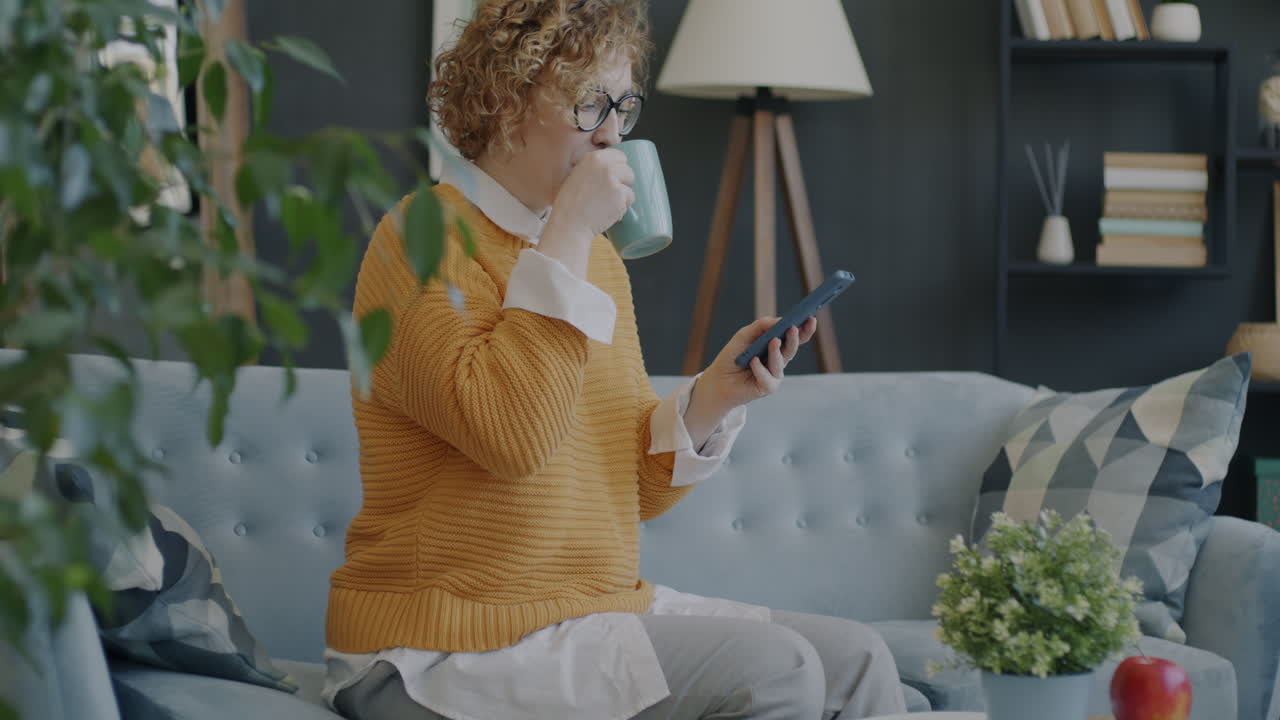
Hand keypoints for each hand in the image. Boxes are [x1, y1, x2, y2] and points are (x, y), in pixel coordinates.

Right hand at [539, 149, 634, 274]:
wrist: (570, 223)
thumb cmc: (570, 203)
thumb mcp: (577, 175)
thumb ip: (594, 168)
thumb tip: (613, 166)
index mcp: (594, 158)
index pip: (619, 156)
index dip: (617, 168)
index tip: (611, 179)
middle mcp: (606, 166)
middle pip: (628, 170)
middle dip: (622, 183)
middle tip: (609, 194)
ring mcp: (614, 181)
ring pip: (630, 186)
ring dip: (623, 196)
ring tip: (607, 204)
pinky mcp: (621, 196)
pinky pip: (629, 199)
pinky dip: (622, 207)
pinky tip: (608, 211)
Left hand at [690, 315, 818, 416]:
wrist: (718, 380)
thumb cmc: (733, 356)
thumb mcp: (744, 335)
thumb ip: (761, 326)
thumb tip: (779, 320)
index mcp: (776, 347)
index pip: (794, 337)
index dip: (804, 329)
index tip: (810, 317)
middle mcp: (778, 361)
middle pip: (791, 349)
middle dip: (795, 338)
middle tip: (793, 328)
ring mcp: (774, 375)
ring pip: (780, 362)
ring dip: (776, 352)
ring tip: (774, 341)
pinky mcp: (767, 387)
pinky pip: (767, 377)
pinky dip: (760, 369)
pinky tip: (753, 362)